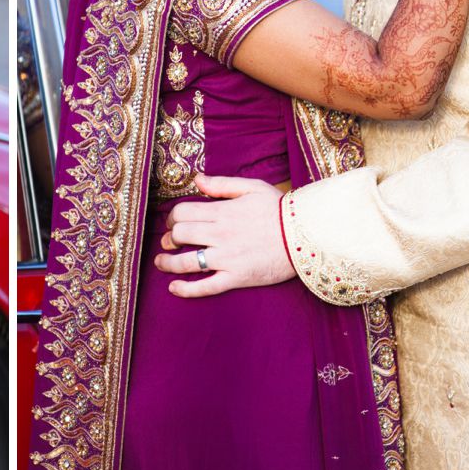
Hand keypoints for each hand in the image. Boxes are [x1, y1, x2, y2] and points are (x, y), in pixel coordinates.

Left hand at [153, 174, 296, 296]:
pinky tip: (174, 288)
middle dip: (169, 238)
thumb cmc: (280, 210)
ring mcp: (227, 258)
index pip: (182, 212)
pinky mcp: (236, 277)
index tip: (174, 222)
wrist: (307, 236)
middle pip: (180, 235)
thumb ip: (221, 184)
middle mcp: (220, 235)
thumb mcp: (252, 188)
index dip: (173, 217)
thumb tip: (196, 180)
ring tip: (161, 263)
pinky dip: (186, 289)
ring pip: (186, 262)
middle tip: (169, 241)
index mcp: (222, 212)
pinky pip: (205, 287)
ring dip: (168, 263)